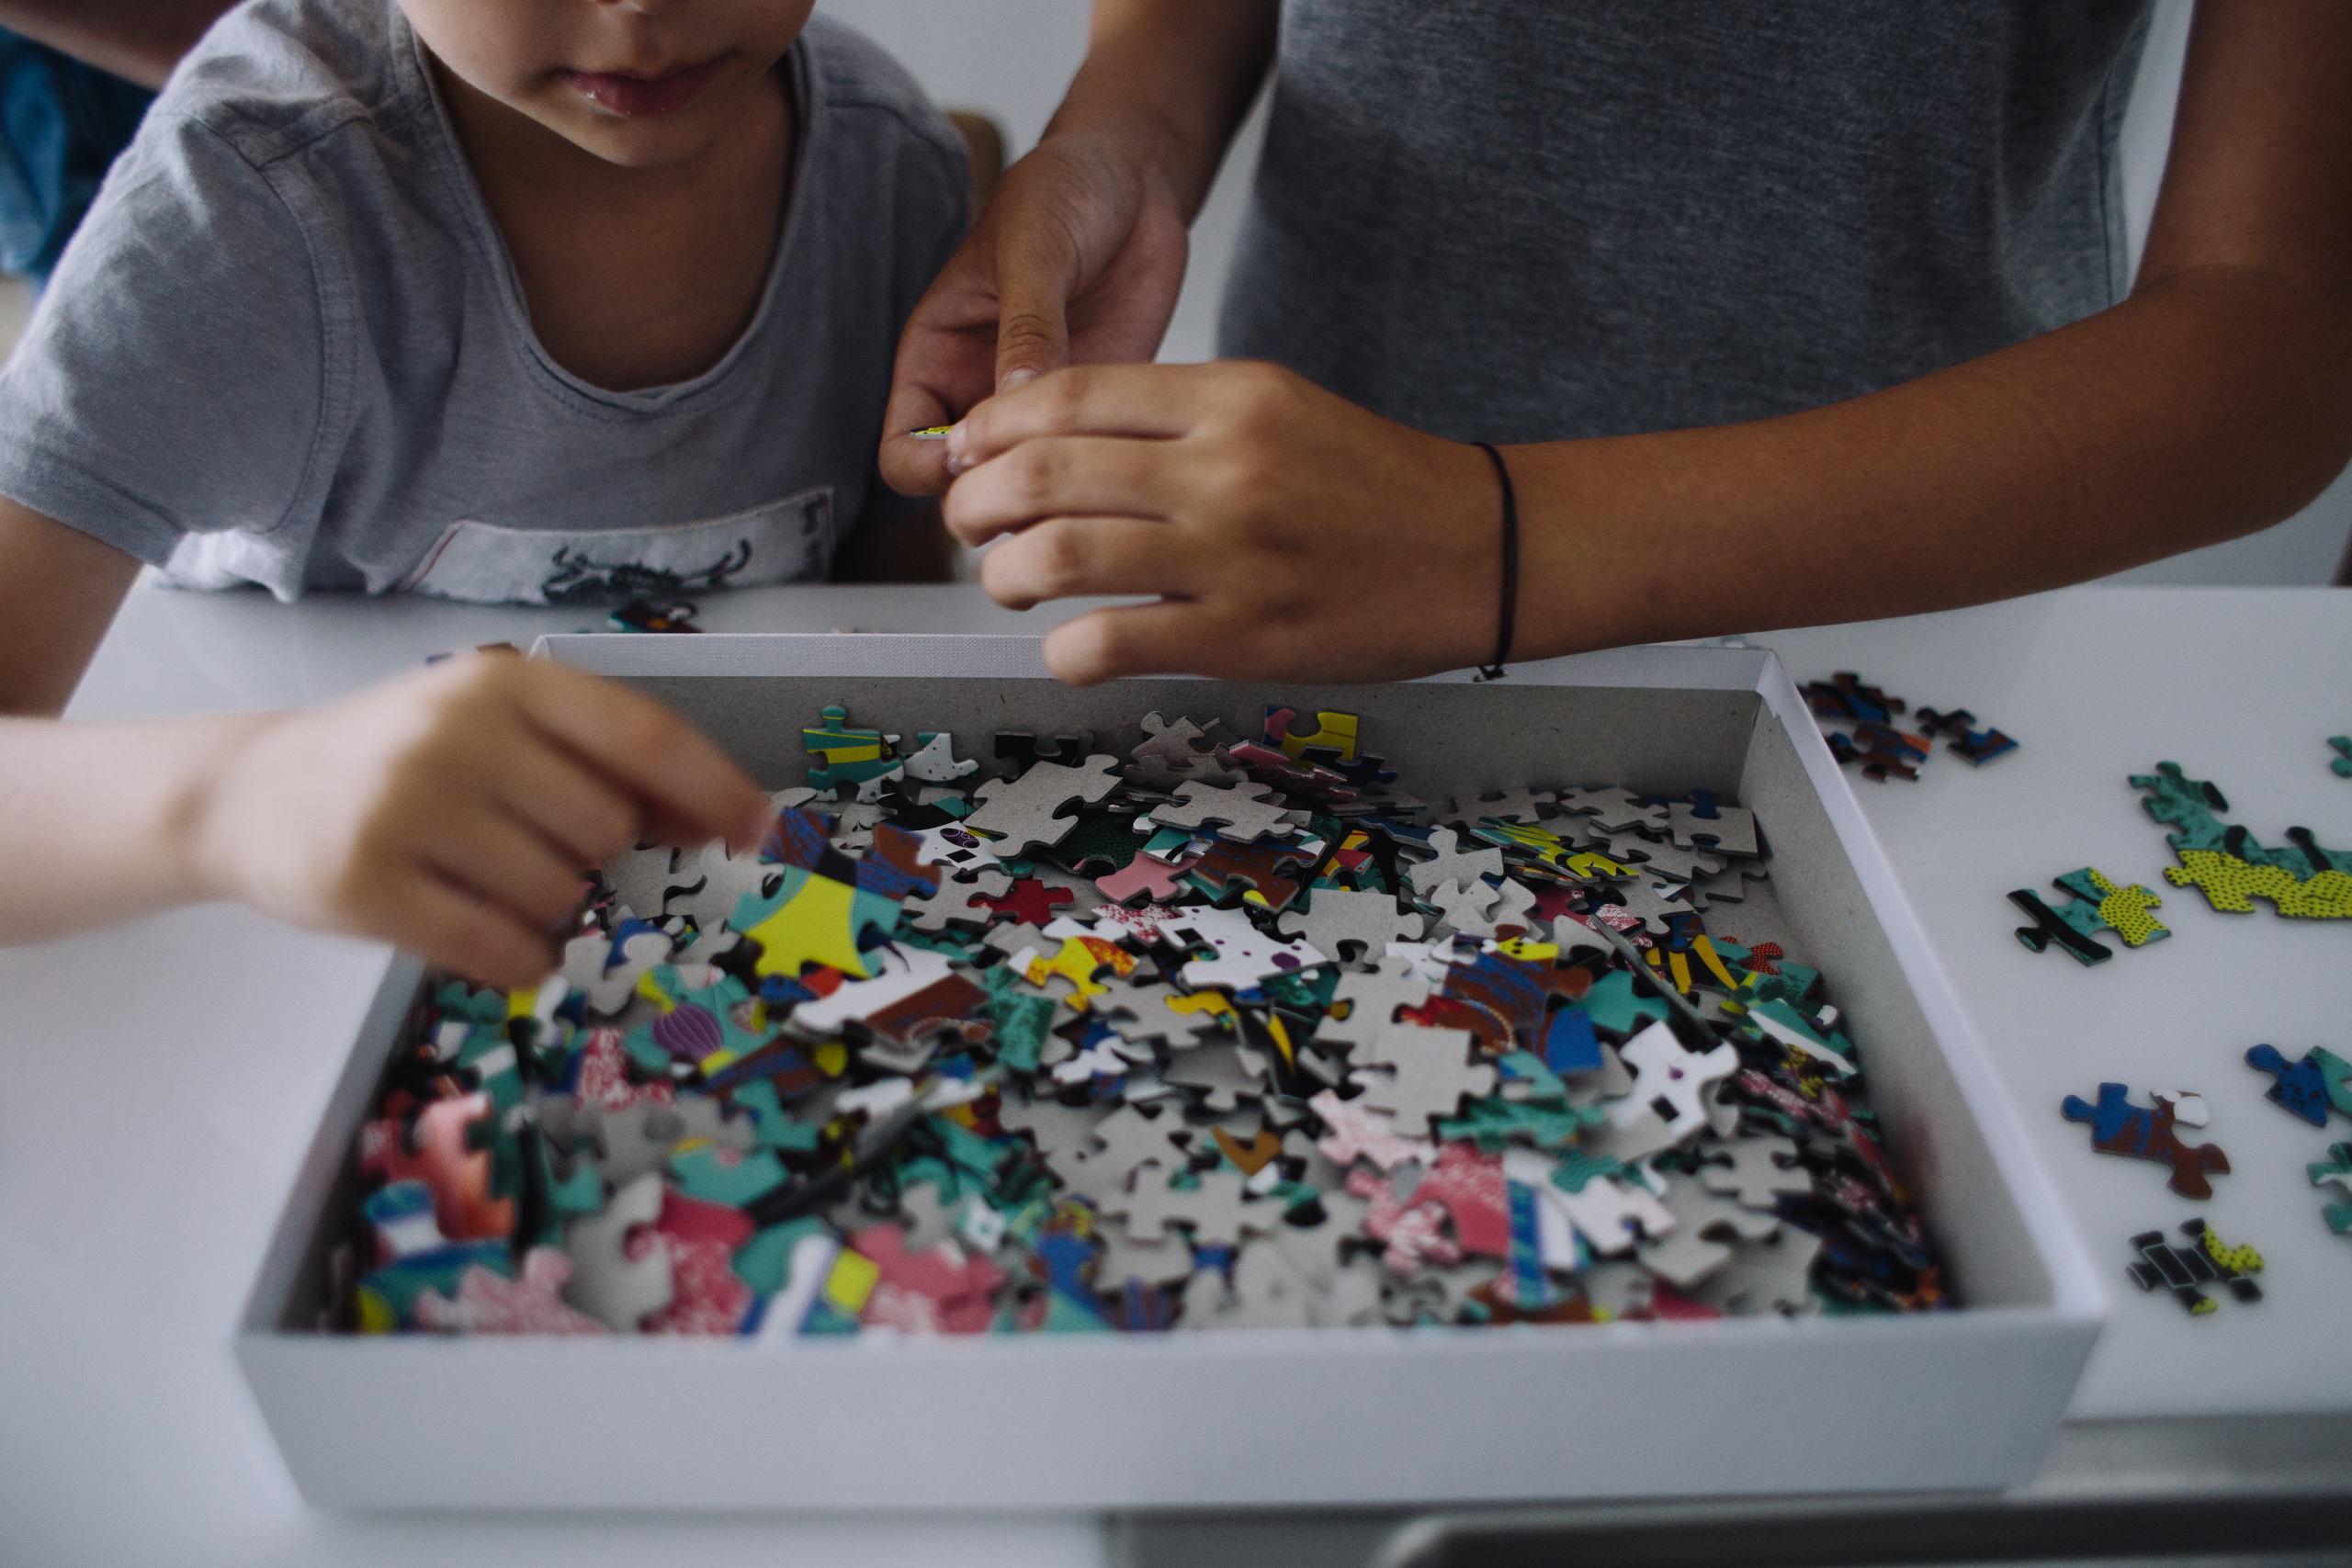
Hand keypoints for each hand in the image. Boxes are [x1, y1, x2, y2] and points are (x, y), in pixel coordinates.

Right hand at [191, 652, 770, 987]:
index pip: (642, 736)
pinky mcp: (366, 886)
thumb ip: (597, 761)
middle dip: (592, 855)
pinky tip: (482, 931)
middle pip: (605, 829)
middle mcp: (457, 734)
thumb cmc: (401, 761)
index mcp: (505, 684)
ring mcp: (407, 808)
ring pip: (555, 895)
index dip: (713, 787)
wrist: (249, 791)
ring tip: (483, 877)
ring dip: (545, 908)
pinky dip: (513, 957)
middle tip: (529, 845)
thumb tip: (718, 819)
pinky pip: (495, 948)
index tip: (760, 831)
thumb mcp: (496, 729)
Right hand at [879, 131, 1190, 497]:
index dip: (928, 471)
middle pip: (964, 489)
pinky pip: (1088, 464)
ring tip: (1087, 475)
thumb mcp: (1034, 248)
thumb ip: (1026, 326)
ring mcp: (1039, 408)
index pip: (902, 451)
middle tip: (1042, 482)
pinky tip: (1126, 455)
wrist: (1135, 177)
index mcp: (936, 358)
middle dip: (994, 499)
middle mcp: (980, 394)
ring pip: (1029, 488)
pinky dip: (1101, 478)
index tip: (976, 458)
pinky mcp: (1097, 410)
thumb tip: (1016, 402)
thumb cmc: (1062, 191)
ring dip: (1053, 497)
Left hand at [941, 361, 1504, 684]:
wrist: (1479, 549)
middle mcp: (1225, 466)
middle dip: (974, 502)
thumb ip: (1173, 416)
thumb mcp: (1278, 406)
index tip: (966, 453)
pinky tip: (1072, 648)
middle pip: (1043, 472)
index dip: (991, 427)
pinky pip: (1109, 642)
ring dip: (1003, 575)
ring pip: (1056, 555)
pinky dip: (1065, 651)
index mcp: (1232, 395)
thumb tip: (1051, 439)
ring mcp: (1233, 554)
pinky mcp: (1243, 636)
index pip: (1066, 395)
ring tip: (1009, 583)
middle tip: (968, 523)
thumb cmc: (1373, 484)